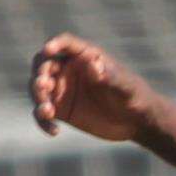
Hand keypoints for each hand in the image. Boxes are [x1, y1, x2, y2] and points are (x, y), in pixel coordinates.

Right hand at [28, 33, 158, 141]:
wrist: (137, 122)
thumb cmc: (135, 97)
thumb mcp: (126, 88)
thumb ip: (111, 76)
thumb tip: (94, 64)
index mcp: (86, 56)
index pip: (66, 44)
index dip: (55, 44)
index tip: (49, 50)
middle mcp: (69, 69)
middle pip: (43, 64)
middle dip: (40, 74)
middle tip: (44, 86)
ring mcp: (61, 89)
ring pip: (38, 89)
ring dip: (39, 98)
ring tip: (48, 112)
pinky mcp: (59, 109)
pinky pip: (42, 112)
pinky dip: (43, 121)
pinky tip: (54, 131)